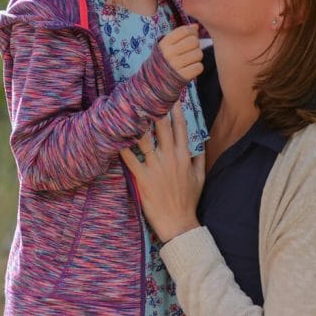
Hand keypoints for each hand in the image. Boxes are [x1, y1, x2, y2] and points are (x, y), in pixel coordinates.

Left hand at [121, 102, 204, 241]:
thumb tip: (199, 142)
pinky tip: (115, 136)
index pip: (180, 126)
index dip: (176, 109)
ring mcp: (156, 167)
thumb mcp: (200, 177)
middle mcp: (170, 157)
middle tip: (148, 92)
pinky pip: (131, 159)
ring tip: (129, 108)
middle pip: (162, 126)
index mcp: (184, 156)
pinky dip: (123, 147)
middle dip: (156, 108)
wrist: (179, 224)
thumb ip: (199, 158)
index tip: (171, 95)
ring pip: (145, 139)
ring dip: (137, 123)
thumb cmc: (189, 201)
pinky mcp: (143, 178)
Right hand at [158, 24, 202, 80]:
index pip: (184, 31)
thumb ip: (181, 34)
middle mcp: (169, 54)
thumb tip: (196, 26)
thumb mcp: (168, 44)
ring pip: (198, 54)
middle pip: (194, 41)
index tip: (192, 36)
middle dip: (195, 44)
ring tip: (189, 59)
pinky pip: (199, 67)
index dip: (192, 32)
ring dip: (197, 56)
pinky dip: (197, 67)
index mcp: (164, 44)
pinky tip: (190, 68)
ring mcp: (176, 66)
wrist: (156, 81)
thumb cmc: (165, 58)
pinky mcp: (183, 77)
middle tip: (190, 50)